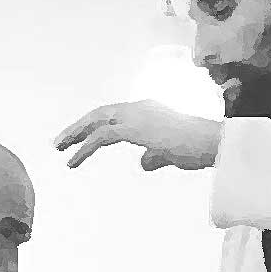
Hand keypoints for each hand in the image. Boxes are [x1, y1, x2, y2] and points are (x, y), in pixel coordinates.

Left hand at [55, 102, 224, 171]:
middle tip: (61, 141)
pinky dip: (84, 149)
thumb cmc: (199, 149)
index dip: (98, 126)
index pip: (117, 116)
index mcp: (149, 111)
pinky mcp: (132, 128)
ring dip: (75, 135)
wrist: (211, 144)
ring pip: (96, 121)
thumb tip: (142, 164)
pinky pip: (100, 137)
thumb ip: (155, 156)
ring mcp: (135, 115)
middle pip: (101, 114)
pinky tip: (73, 161)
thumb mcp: (172, 154)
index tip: (84, 138)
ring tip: (59, 149)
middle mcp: (139, 107)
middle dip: (79, 127)